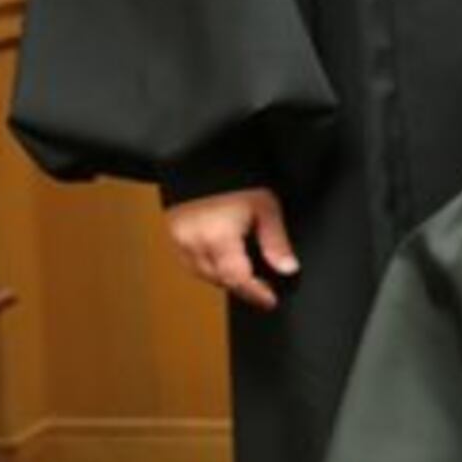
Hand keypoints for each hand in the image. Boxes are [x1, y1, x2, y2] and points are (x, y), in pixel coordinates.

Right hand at [165, 189, 297, 310]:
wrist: (203, 160)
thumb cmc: (236, 180)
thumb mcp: (265, 208)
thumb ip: (275, 242)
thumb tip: (288, 269)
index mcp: (218, 238)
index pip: (236, 279)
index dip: (255, 294)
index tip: (270, 301)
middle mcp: (194, 243)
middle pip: (220, 280)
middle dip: (243, 286)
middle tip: (264, 286)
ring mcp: (180, 241)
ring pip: (204, 274)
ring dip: (225, 277)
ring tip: (247, 271)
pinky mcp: (174, 237)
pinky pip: (192, 263)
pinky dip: (209, 266)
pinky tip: (225, 258)